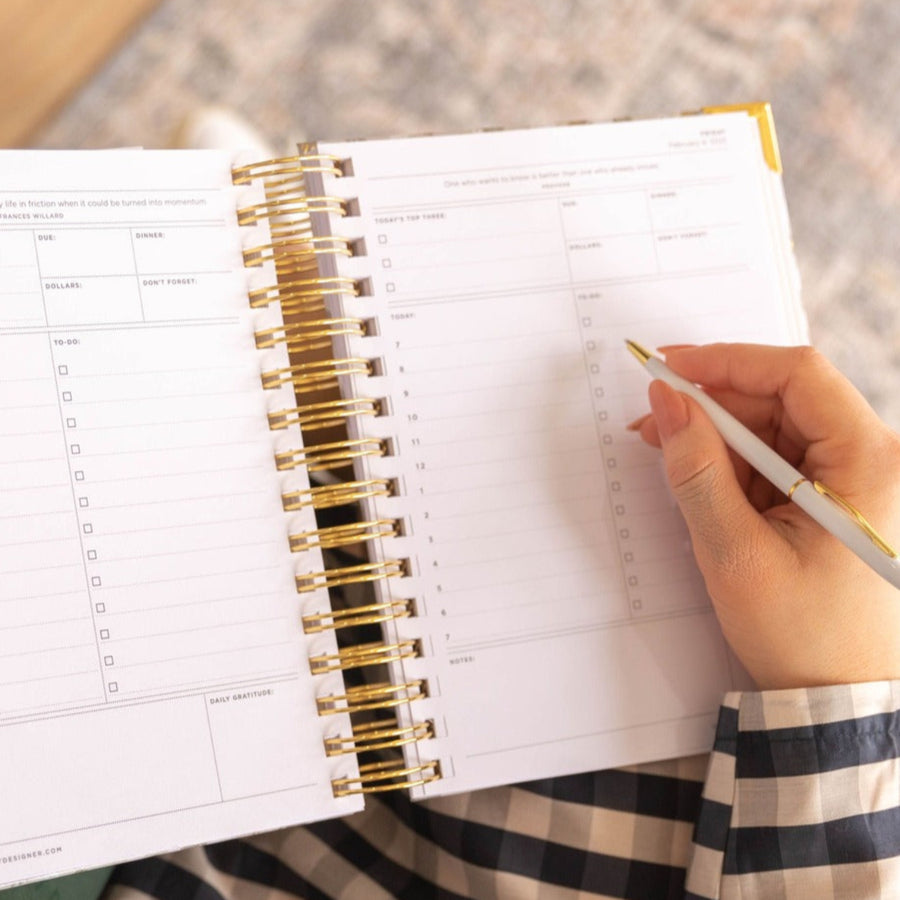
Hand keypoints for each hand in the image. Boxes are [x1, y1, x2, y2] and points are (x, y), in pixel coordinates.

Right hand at [630, 344, 899, 689]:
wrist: (832, 697)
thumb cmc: (801, 635)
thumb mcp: (735, 551)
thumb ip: (697, 469)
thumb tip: (666, 401)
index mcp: (871, 464)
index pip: (798, 375)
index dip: (728, 361)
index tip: (670, 367)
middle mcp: (873, 460)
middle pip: (783, 397)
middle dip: (713, 403)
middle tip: (655, 418)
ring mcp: (855, 477)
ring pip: (776, 425)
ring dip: (718, 434)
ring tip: (668, 451)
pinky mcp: (833, 495)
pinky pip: (777, 456)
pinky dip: (734, 461)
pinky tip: (700, 478)